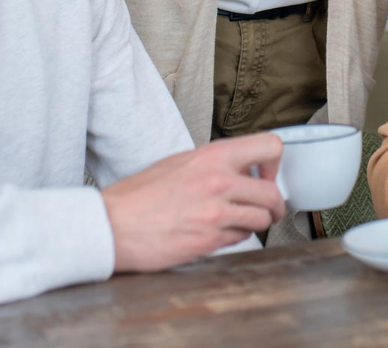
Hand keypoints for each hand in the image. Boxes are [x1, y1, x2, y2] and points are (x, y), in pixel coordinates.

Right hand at [101, 133, 285, 271]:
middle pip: (272, 193)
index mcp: (212, 157)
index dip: (274, 163)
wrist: (112, 225)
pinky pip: (240, 239)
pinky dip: (235, 237)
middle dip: (274, 204)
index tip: (267, 174)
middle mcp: (219, 182)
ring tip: (239, 221)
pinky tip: (217, 232)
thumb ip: (214, 163)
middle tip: (268, 208)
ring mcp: (216, 213)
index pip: (269, 146)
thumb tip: (240, 168)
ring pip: (261, 219)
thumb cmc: (138, 196)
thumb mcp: (179, 163)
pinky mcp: (210, 240)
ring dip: (255, 223)